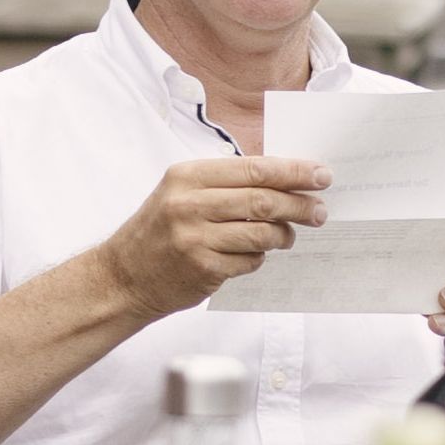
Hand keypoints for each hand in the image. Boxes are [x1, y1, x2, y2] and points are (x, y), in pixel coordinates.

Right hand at [98, 152, 328, 317]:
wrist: (123, 276)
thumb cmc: (160, 230)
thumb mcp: (181, 193)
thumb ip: (226, 183)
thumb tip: (285, 178)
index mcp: (187, 176)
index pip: (254, 168)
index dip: (293, 172)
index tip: (321, 175)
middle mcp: (188, 204)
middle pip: (263, 200)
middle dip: (299, 205)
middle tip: (320, 211)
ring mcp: (194, 238)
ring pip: (261, 233)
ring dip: (283, 236)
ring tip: (289, 236)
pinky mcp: (202, 269)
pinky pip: (249, 261)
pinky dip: (259, 258)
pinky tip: (254, 255)